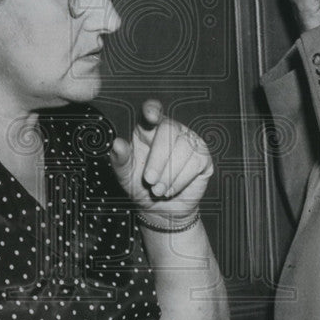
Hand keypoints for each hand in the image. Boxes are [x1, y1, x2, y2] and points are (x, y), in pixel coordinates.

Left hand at [110, 99, 212, 224]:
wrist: (160, 209)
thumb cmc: (141, 186)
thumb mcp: (125, 174)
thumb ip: (120, 158)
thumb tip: (117, 144)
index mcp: (148, 129)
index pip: (153, 110)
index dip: (153, 109)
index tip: (150, 116)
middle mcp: (171, 130)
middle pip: (169, 129)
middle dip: (158, 158)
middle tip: (149, 180)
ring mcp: (189, 142)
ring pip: (183, 147)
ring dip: (169, 174)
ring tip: (158, 190)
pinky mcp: (202, 157)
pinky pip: (195, 163)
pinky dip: (181, 180)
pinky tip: (171, 189)